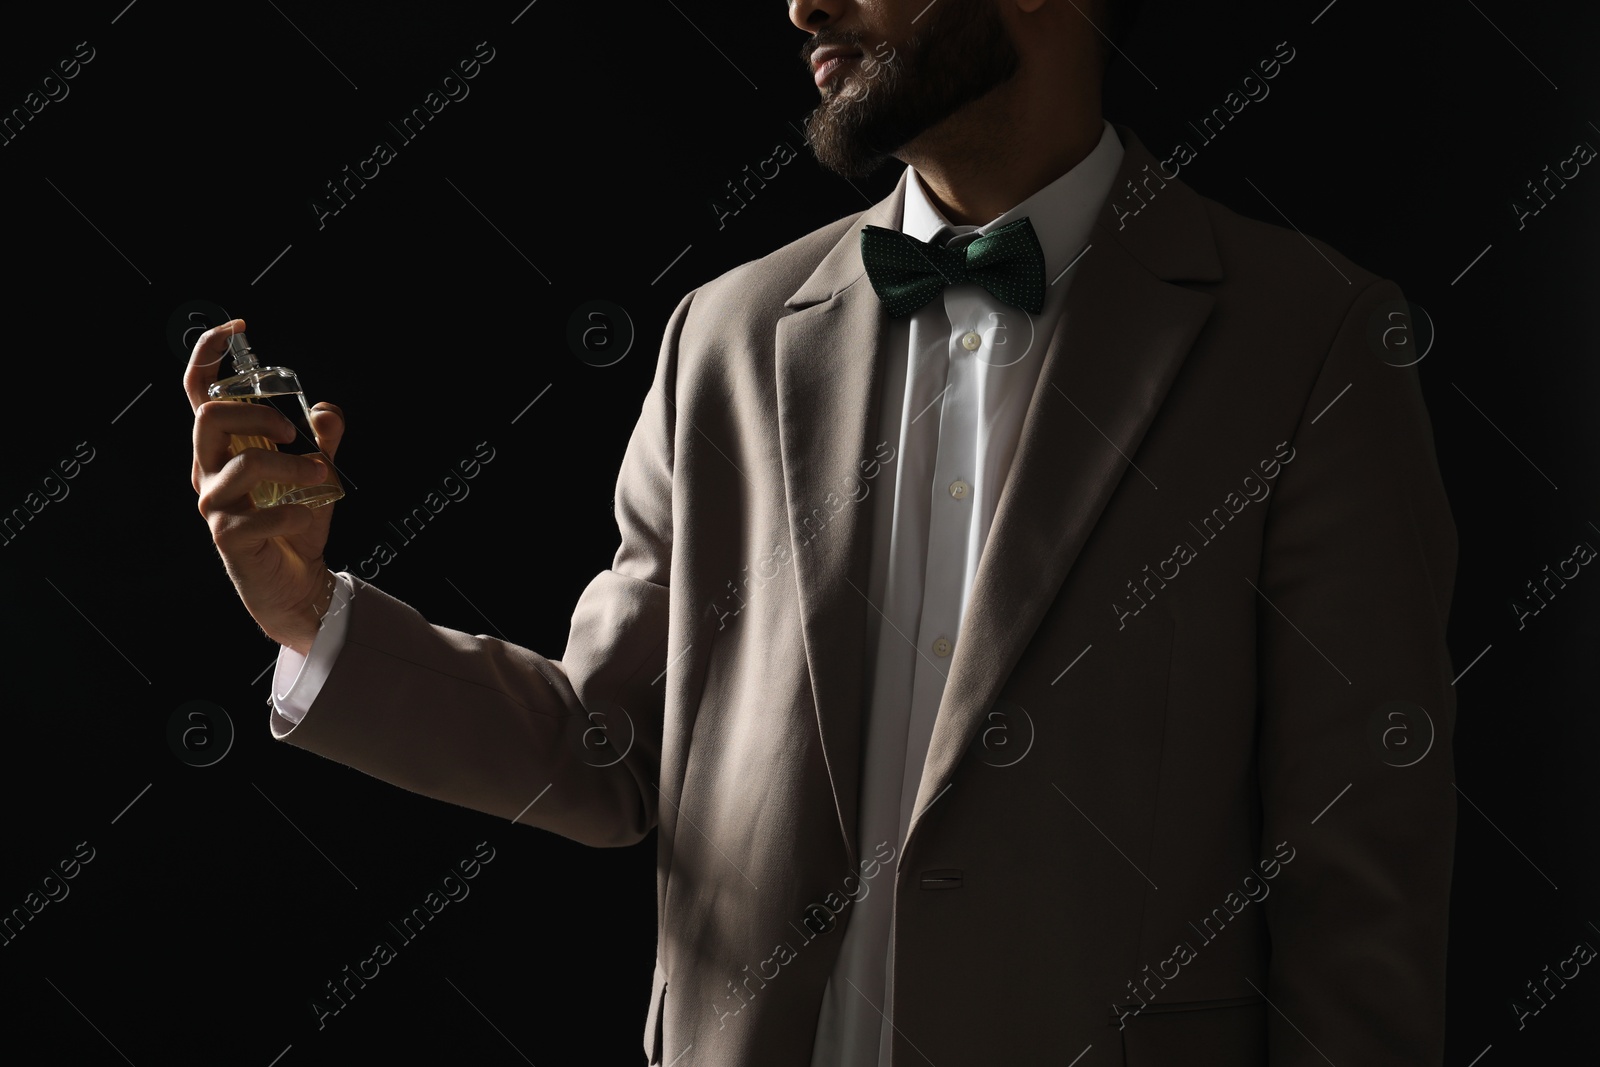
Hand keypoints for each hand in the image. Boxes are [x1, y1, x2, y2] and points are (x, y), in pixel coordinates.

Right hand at [185, 318, 344, 655]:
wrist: (297, 584)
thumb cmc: (296, 525)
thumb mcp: (316, 476)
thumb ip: (320, 441)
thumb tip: (326, 411)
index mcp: (221, 449)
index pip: (199, 394)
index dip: (208, 354)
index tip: (239, 328)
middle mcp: (208, 472)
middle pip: (209, 419)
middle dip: (257, 415)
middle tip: (291, 433)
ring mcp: (214, 505)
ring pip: (243, 466)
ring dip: (293, 466)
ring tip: (320, 476)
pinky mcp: (229, 538)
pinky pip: (260, 515)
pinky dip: (293, 513)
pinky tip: (304, 518)